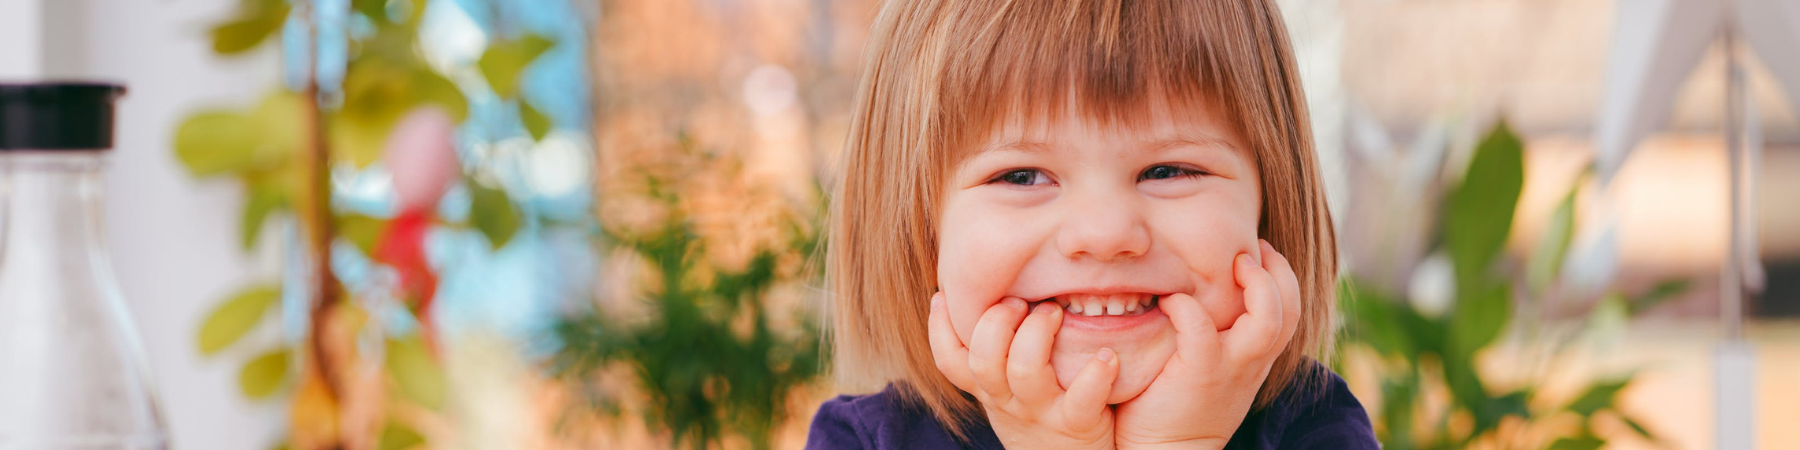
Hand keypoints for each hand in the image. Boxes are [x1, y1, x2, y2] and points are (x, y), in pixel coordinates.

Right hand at [929, 293, 1120, 449]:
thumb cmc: (1042, 418)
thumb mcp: (1009, 394)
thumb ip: (999, 357)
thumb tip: (994, 298)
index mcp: (990, 389)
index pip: (950, 361)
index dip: (938, 328)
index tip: (943, 296)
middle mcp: (1008, 400)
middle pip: (982, 360)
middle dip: (996, 321)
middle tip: (1018, 301)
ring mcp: (1040, 412)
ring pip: (1024, 372)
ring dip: (1037, 334)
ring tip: (1054, 312)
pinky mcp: (1076, 424)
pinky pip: (1082, 399)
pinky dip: (1095, 374)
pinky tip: (1107, 356)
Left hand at [1112, 240, 1302, 448]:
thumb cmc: (1176, 406)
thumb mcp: (1211, 368)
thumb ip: (1216, 336)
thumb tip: (1200, 292)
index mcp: (1256, 358)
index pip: (1289, 310)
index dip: (1281, 277)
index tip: (1258, 255)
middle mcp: (1251, 361)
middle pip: (1291, 309)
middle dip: (1278, 271)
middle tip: (1251, 250)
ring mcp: (1230, 367)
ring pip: (1268, 318)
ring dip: (1256, 284)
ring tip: (1233, 264)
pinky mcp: (1199, 372)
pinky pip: (1200, 325)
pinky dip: (1185, 305)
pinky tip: (1169, 302)